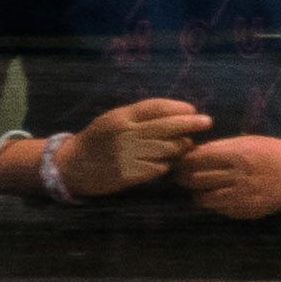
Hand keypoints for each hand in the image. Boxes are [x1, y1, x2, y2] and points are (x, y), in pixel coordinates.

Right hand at [53, 98, 214, 206]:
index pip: (156, 107)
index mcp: (122, 116)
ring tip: (187, 145)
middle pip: (166, 126)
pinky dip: (166, 165)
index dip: (178, 108)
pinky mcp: (128, 174)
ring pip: (166, 149)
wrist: (72, 165)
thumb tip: (174, 115)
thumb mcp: (114, 119)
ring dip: (181, 146)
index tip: (193, 110)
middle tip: (208, 122)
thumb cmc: (98, 139)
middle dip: (190, 124)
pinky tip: (168, 163)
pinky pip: (157, 168)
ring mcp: (127, 155)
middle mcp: (125, 133)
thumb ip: (139, 117)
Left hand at [177, 128, 280, 223]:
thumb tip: (193, 153)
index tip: (180, 159)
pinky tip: (220, 195)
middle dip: (184, 177)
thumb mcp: (248, 141)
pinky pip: (220, 210)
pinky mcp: (247, 212)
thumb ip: (222, 148)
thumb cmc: (275, 152)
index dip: (183, 160)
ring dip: (197, 193)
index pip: (196, 159)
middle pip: (195, 179)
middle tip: (181, 174)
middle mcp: (237, 176)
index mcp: (237, 154)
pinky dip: (215, 203)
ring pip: (203, 199)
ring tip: (199, 187)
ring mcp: (242, 197)